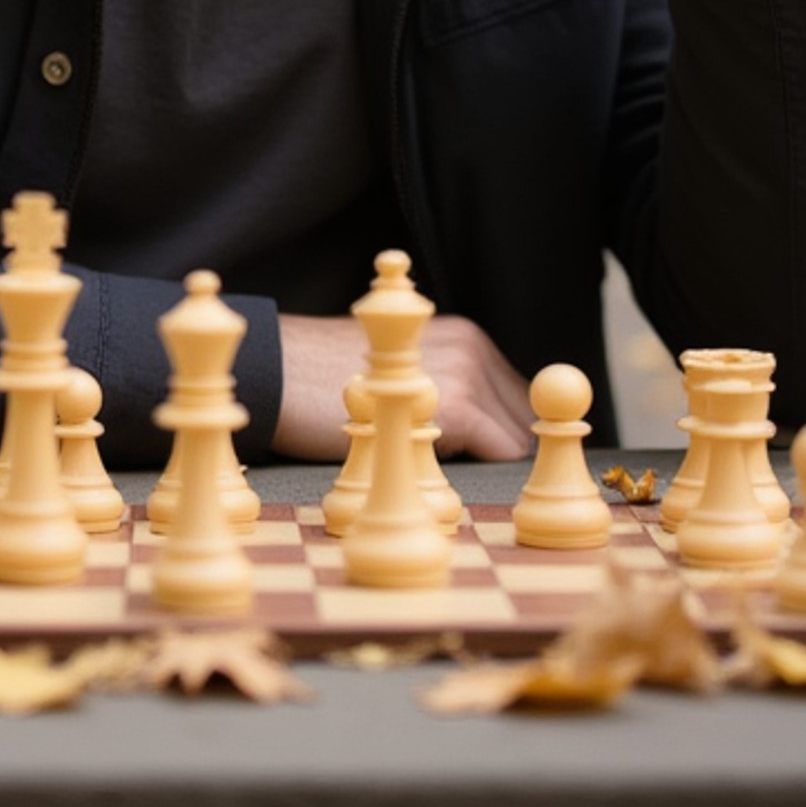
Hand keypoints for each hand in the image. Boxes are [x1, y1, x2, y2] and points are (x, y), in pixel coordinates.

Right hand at [274, 311, 533, 459]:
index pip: (516, 393)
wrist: (283, 374)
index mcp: (463, 336)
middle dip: (502, 448)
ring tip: (443, 469)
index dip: (505, 430)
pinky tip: (439, 470)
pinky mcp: (455, 409)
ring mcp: (466, 375)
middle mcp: (471, 347)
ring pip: (514, 438)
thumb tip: (485, 432)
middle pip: (522, 415)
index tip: (480, 456)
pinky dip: (479, 470)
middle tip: (462, 470)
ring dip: (488, 462)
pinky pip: (497, 452)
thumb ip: (443, 387)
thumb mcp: (400, 373)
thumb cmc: (330, 380)